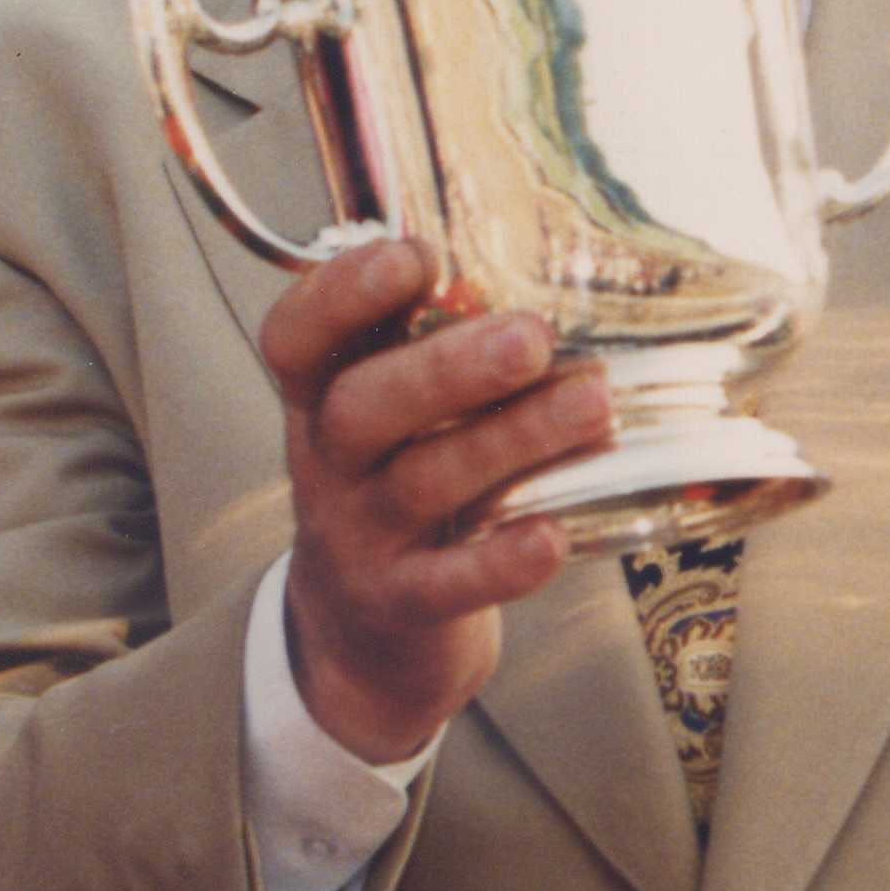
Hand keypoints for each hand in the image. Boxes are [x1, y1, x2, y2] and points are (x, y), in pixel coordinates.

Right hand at [260, 237, 609, 764]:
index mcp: (322, 400)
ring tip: (592, 403)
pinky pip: (448, 584)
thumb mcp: (391, 416)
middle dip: (446, 368)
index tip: (412, 255)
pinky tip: (553, 535)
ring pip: (422, 484)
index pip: (297, 338)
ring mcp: (360, 538)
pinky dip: (500, 560)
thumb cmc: (397, 487)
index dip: (341, 294)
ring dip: (510, 441)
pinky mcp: (402, 605)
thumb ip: (433, 347)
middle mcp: (330, 464)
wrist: (360, 635)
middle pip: (364, 408)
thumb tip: (551, 261)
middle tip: (531, 336)